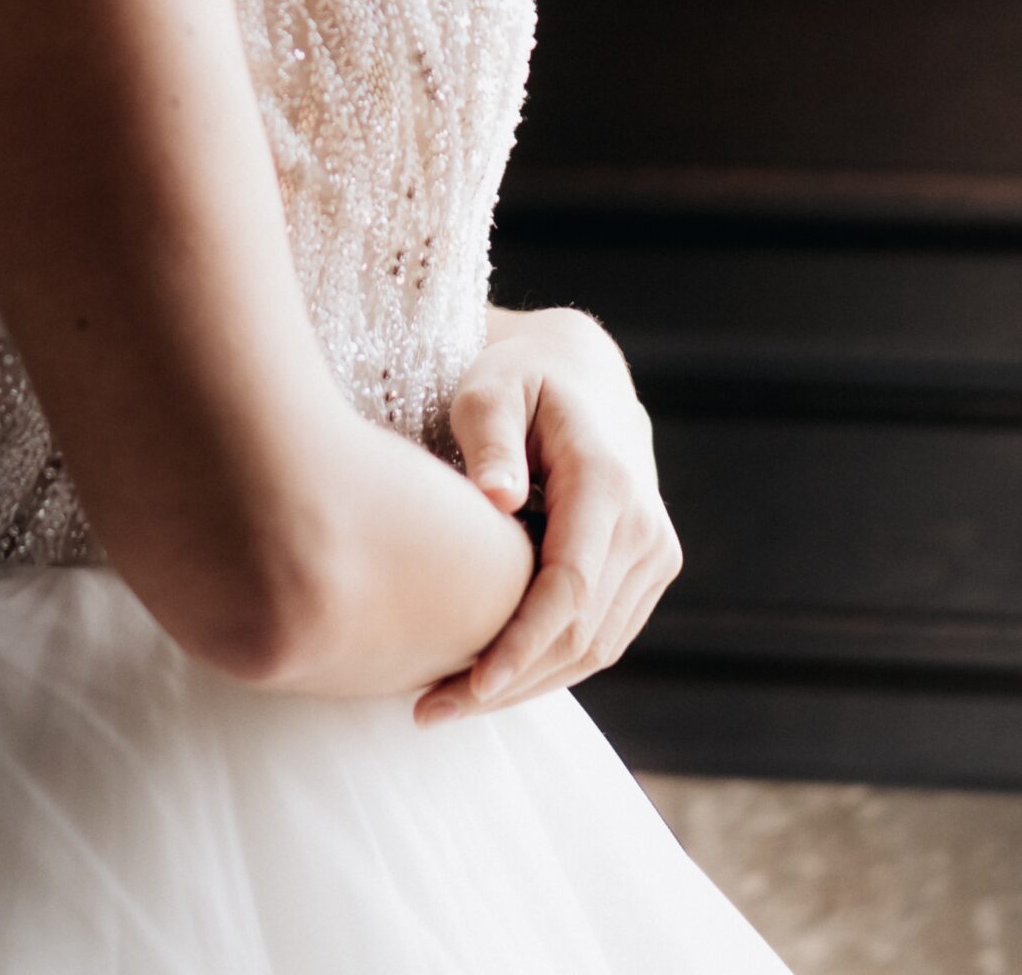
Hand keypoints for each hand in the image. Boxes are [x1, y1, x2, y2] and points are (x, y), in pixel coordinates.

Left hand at [413, 308, 682, 725]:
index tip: (469, 683)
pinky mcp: (648, 572)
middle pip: (581, 633)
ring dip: (524, 686)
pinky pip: (601, 639)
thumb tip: (497, 498)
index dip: (522, 643)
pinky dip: (546, 667)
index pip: (570, 586)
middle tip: (428, 710)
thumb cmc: (519, 380)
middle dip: (508, 681)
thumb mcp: (490, 388)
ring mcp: (655, 554)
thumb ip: (489, 436)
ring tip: (444, 705)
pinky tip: (485, 679)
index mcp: (608, 482)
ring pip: (595, 649)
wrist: (581, 374)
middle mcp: (646, 526)